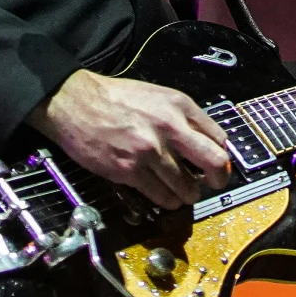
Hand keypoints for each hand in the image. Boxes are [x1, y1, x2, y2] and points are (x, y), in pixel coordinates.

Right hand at [29, 70, 234, 208]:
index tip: (214, 164)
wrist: (75, 103)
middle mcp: (169, 127)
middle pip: (214, 163)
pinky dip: (166, 200)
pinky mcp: (130, 171)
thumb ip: (184, 117)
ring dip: (187, 194)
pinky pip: (162, 196)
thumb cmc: (115, 99)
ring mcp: (150, 151)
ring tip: (181, 192)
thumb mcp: (158, 95)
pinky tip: (163, 195)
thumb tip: (207, 143)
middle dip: (218, 179)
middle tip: (211, 184)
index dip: (220, 155)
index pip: (218, 138)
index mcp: (179, 106)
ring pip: (187, 187)